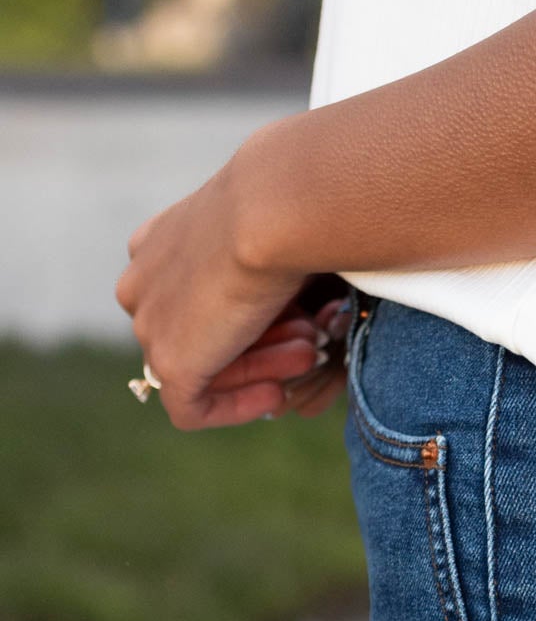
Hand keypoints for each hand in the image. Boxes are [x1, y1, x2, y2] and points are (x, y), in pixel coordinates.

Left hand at [116, 163, 332, 428]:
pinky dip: (234, 407)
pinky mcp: (168, 364)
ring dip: (260, 370)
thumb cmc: (282, 212)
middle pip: (198, 337)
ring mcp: (149, 326)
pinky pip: (192, 408)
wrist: (271, 212)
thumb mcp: (264, 235)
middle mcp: (141, 284)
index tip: (289, 325)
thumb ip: (256, 270)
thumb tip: (283, 302)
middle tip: (309, 344)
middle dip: (259, 347)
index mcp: (155, 246)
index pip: (190, 301)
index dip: (245, 320)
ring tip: (307, 358)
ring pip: (199, 369)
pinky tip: (274, 394)